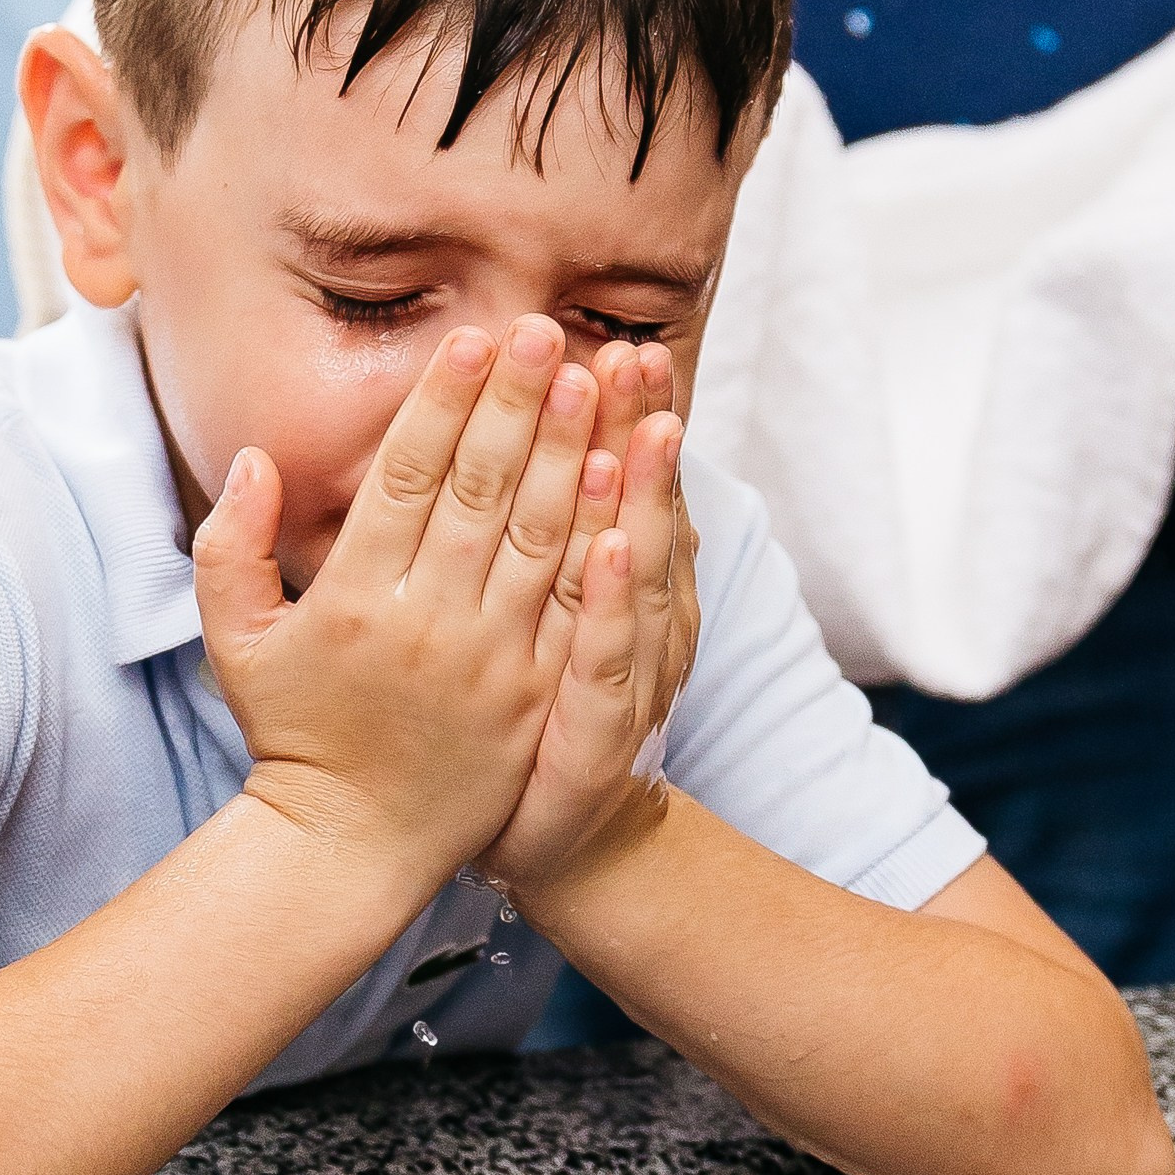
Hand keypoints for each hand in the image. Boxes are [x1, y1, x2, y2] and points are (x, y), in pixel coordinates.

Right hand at [192, 318, 600, 907]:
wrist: (354, 844)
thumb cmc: (294, 731)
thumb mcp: (235, 641)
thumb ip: (231, 547)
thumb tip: (254, 457)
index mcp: (353, 599)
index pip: (406, 477)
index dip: (444, 402)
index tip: (474, 337)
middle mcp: (425, 622)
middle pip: (481, 489)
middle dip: (519, 402)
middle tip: (550, 331)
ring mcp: (488, 660)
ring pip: (539, 535)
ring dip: (571, 449)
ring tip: (597, 380)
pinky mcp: (536, 695)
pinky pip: (574, 602)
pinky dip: (601, 537)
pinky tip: (620, 480)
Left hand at [481, 343, 700, 905]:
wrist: (551, 833)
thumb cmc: (531, 710)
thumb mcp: (547, 613)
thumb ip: (538, 528)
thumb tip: (545, 441)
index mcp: (607, 577)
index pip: (616, 480)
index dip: (621, 414)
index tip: (616, 341)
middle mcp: (628, 615)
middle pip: (633, 508)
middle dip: (634, 427)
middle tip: (635, 351)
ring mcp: (624, 671)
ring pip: (637, 570)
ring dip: (643, 497)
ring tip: (642, 426)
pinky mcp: (602, 729)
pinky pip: (609, 658)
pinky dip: (613, 601)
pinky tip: (611, 548)